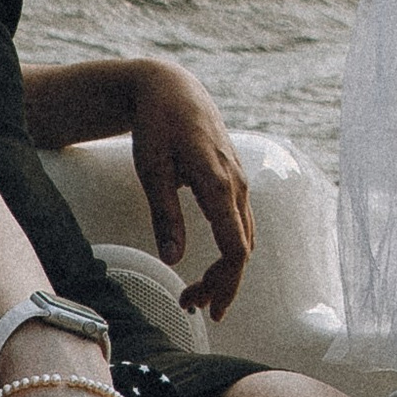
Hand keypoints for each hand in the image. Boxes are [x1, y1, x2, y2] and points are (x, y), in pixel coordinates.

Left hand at [128, 62, 252, 318]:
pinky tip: (209, 259)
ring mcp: (240, 179)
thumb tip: (173, 259)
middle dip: (221, 283)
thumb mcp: (152, 170)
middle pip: (243, 248)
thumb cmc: (157, 125)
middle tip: (189, 304)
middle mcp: (237, 183)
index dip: (226, 283)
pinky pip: (241, 221)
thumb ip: (165, 215)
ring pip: (244, 236)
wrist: (170, 86)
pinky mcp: (234, 177)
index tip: (208, 310)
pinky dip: (229, 247)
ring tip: (194, 291)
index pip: (235, 247)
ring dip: (225, 268)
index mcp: (218, 184)